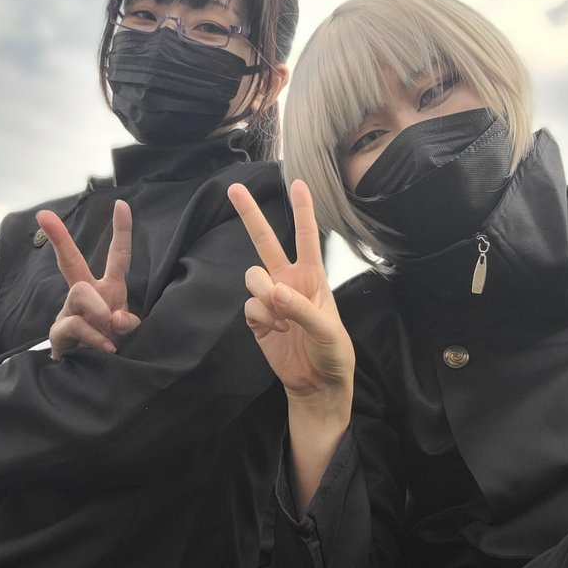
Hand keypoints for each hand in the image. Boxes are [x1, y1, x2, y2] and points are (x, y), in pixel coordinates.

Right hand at [37, 202, 140, 358]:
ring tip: (107, 331)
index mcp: (107, 289)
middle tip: (43, 215)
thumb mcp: (125, 332)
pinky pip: (76, 325)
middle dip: (60, 237)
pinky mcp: (59, 332)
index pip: (117, 257)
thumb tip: (117, 318)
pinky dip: (95, 337)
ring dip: (98, 311)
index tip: (123, 204)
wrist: (89, 373)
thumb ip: (125, 322)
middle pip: (71, 261)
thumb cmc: (110, 344)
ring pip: (80, 293)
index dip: (122, 231)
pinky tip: (106, 348)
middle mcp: (85, 294)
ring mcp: (69, 312)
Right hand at [227, 179, 354, 405]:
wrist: (317, 385)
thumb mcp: (327, 330)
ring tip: (281, 316)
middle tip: (234, 188)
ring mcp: (271, 299)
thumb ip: (301, 309)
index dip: (303, 210)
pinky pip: (249, 306)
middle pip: (265, 241)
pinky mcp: (258, 319)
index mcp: (313, 277)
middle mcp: (289, 281)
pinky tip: (277, 331)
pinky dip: (262, 317)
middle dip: (250, 215)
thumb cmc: (333, 352)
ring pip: (252, 276)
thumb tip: (274, 291)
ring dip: (263, 292)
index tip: (298, 183)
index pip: (307, 237)